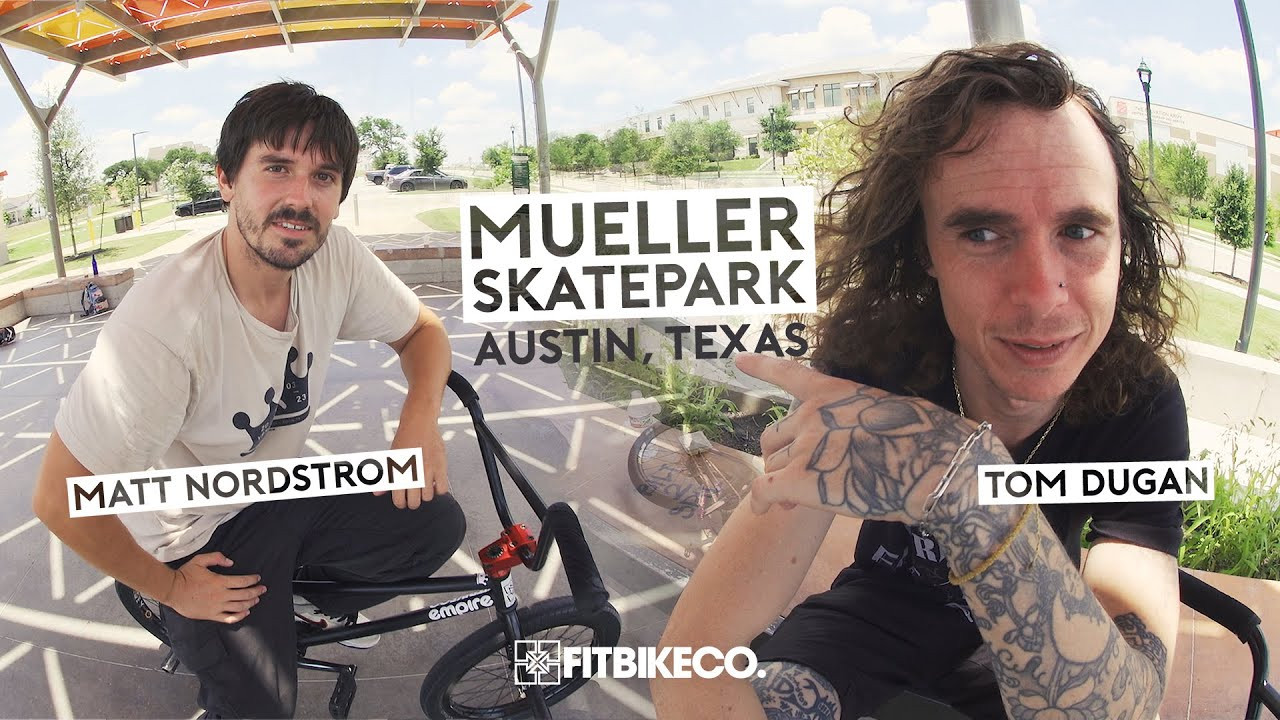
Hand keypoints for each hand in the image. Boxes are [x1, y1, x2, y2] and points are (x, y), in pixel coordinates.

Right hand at [162, 552, 264, 622]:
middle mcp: (221, 595)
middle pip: (245, 594)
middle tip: (263, 589)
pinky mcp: (211, 615)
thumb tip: (231, 562)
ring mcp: (217, 607)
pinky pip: (229, 618)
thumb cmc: (185, 575)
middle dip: (256, 591)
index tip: (257, 578)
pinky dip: (240, 616)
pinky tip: (245, 612)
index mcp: (219, 581)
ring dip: (251, 603)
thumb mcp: (200, 560)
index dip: (253, 580)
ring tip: (256, 599)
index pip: (242, 581)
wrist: (172, 590)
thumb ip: (217, 558)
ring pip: (239, 607)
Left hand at [379, 422, 448, 509]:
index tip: (403, 500)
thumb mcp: (391, 458)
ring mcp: (427, 470)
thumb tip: (377, 493)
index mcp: (397, 473)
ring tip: (424, 486)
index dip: (401, 503)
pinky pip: (442, 489)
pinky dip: (438, 489)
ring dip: (426, 494)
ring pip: (428, 497)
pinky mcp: (440, 466)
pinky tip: (434, 482)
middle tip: (414, 496)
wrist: (419, 423)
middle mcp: (412, 473)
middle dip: (413, 502)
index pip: (399, 501)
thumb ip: (386, 478)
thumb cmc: (404, 440)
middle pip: (414, 503)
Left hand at [736, 353, 978, 521]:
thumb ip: (859, 421)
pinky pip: (764, 489)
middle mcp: (812, 415)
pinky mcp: (800, 479)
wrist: (935, 467)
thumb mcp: (890, 412)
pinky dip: (761, 501)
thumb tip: (856, 442)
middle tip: (792, 479)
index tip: (740, 360)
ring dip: (778, 484)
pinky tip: (763, 510)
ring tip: (792, 501)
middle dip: (779, 458)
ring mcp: (804, 446)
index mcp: (833, 393)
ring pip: (771, 466)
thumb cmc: (928, 443)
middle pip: (774, 436)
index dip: (762, 367)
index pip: (790, 374)